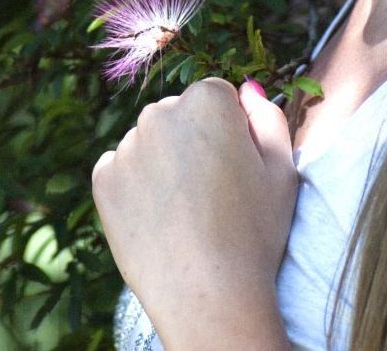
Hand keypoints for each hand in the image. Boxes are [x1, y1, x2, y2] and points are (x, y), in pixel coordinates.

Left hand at [92, 77, 297, 346]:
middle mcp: (160, 112)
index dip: (231, 131)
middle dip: (193, 140)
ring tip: (185, 211)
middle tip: (211, 192)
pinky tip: (158, 217)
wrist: (207, 296)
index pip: (218, 96)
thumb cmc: (254, 233)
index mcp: (207, 100)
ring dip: (163, 161)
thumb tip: (247, 91)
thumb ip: (268, 119)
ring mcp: (128, 146)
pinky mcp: (103, 179)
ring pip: (150, 141)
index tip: (236, 167)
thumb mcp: (282, 170)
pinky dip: (136, 185)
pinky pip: (121, 167)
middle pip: (179, 115)